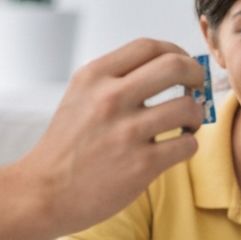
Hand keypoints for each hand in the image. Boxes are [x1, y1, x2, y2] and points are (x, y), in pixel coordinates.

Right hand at [20, 39, 204, 237]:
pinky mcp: (141, 165)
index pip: (149, 46)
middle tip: (197, 87)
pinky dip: (188, 145)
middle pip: (175, 66)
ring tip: (186, 125)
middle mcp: (109, 99)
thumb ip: (117, 78)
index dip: (176, 51)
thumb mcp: (80, 95)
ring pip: (187, 107)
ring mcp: (126, 132)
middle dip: (196, 73)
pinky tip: (175, 148)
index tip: (183, 65)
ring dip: (196, 115)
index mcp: (94, 76)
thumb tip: (170, 65)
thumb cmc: (68, 144)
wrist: (43, 192)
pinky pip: (187, 145)